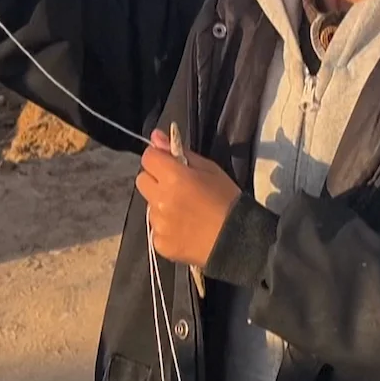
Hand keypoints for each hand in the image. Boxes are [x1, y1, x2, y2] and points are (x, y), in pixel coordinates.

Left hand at [136, 130, 240, 268]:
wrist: (236, 240)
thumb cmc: (227, 200)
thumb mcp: (209, 169)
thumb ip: (179, 152)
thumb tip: (156, 137)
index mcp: (173, 177)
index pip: (148, 158)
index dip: (158, 159)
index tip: (170, 165)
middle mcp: (161, 200)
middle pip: (142, 181)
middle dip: (155, 180)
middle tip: (177, 188)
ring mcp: (158, 224)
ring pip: (149, 206)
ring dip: (161, 205)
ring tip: (186, 213)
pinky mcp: (159, 243)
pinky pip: (155, 230)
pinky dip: (166, 228)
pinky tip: (185, 230)